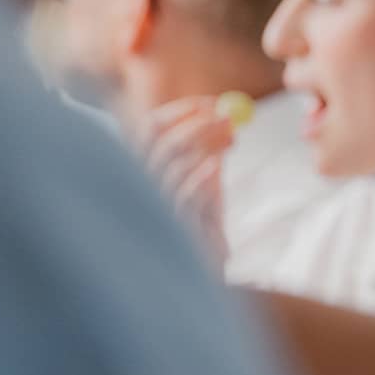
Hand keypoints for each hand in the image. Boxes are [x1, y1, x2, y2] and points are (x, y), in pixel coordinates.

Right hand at [138, 96, 235, 260]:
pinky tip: (215, 166)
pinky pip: (183, 198)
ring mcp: (155, 209)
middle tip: (227, 118)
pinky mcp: (174, 231)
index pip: (149, 130)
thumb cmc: (203, 225)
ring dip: (204, 146)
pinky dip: (199, 177)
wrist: (207, 270)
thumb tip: (225, 120)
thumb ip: (208, 155)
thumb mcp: (206, 185)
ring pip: (170, 167)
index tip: (212, 104)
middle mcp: (142, 187)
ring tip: (232, 138)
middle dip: (196, 126)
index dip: (180, 112)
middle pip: (160, 145)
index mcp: (145, 170)